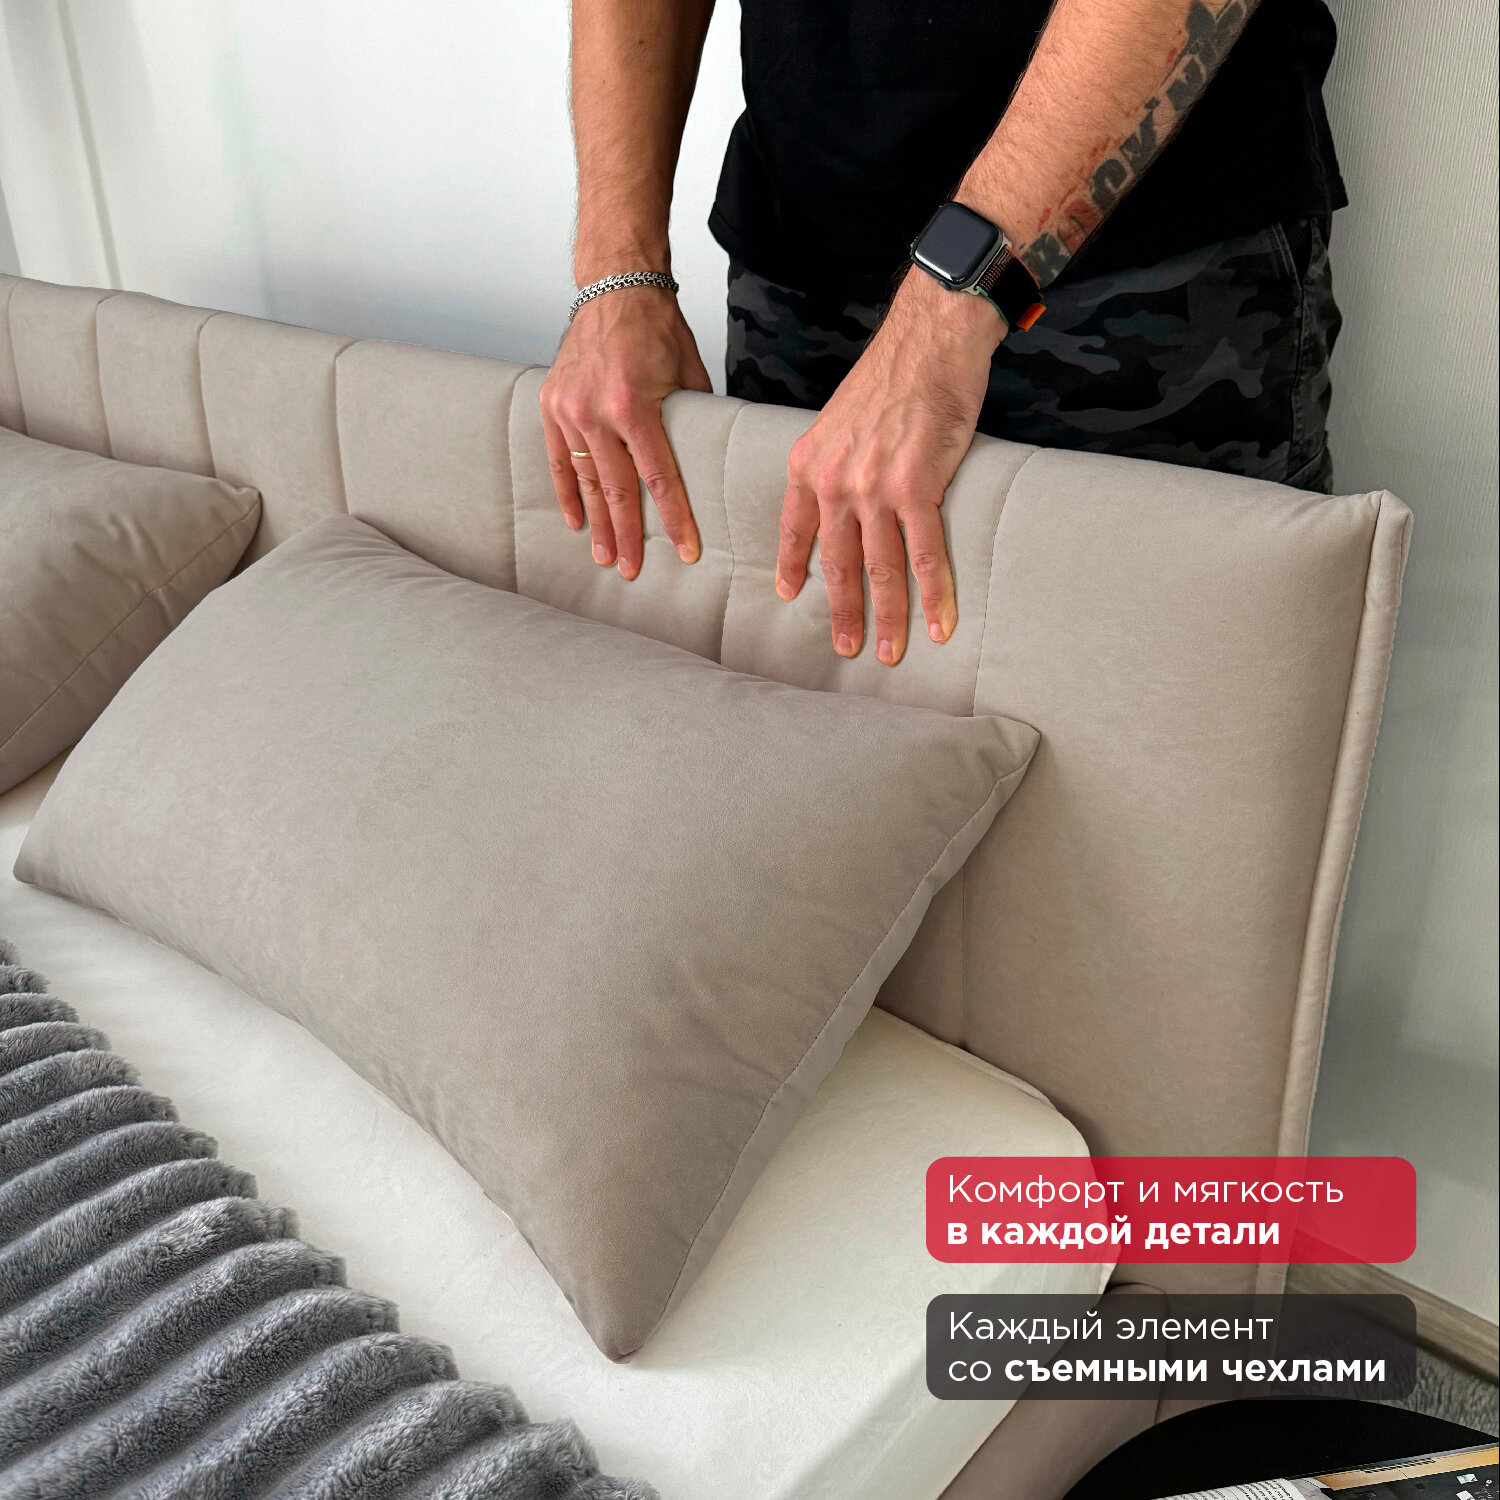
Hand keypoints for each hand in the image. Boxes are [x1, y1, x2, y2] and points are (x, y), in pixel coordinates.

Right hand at [541, 286, 713, 579]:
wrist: (614, 287)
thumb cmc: (657, 328)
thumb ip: (696, 419)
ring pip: (585, 481)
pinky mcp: (551, 404)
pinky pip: (557, 460)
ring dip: (598, 523)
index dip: (675, 518)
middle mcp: (596, 412)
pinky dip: (567, 493)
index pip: (658, 477)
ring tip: (606, 557)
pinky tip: (577, 521)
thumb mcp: (688, 373)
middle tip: (632, 571)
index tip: (686, 550)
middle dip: (628, 535)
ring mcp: (569, 410)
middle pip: (617, 489)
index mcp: (634, 405)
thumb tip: (713, 458)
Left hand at [776, 271, 1003, 663]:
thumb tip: (846, 490)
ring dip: (888, 617)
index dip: (792, 565)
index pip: (795, 528)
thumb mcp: (841, 418)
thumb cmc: (893, 374)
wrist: (929, 340)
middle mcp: (835, 482)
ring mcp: (874, 489)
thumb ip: (837, 459)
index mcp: (810, 464)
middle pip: (839, 563)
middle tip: (846, 649)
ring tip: (892, 652)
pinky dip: (934, 595)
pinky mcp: (917, 488)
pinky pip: (925, 555)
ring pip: (880, 569)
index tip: (788, 595)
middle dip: (843, 612)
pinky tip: (939, 624)